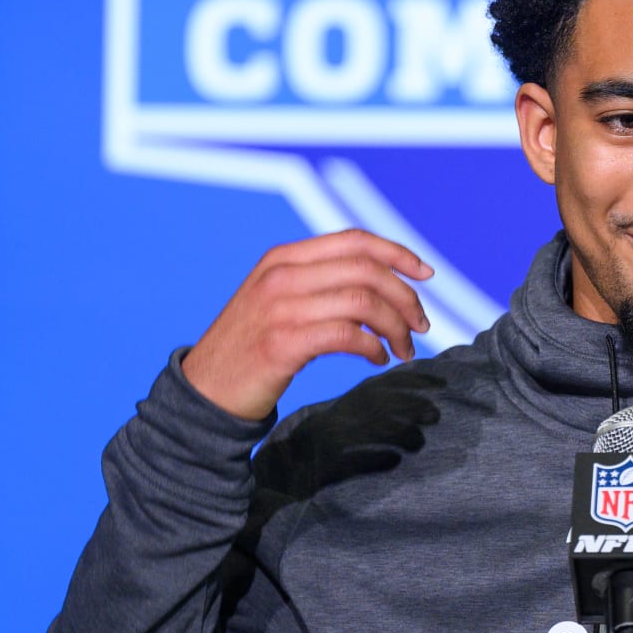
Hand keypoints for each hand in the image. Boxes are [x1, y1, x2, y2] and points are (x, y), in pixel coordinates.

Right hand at [181, 230, 434, 420]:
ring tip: (403, 348)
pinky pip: (348, 336)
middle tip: (421, 324)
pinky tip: (378, 360)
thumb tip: (381, 284)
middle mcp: (281, 276)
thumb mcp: (278, 299)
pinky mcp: (283, 344)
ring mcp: (280, 309)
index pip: (354, 241)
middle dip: (405, 296)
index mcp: (283, 258)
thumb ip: (319, 282)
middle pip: (367, 271)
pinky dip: (374, 348)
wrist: (207, 391)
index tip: (426, 273)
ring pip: (363, 303)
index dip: (397, 253)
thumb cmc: (252, 347)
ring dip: (396, 327)